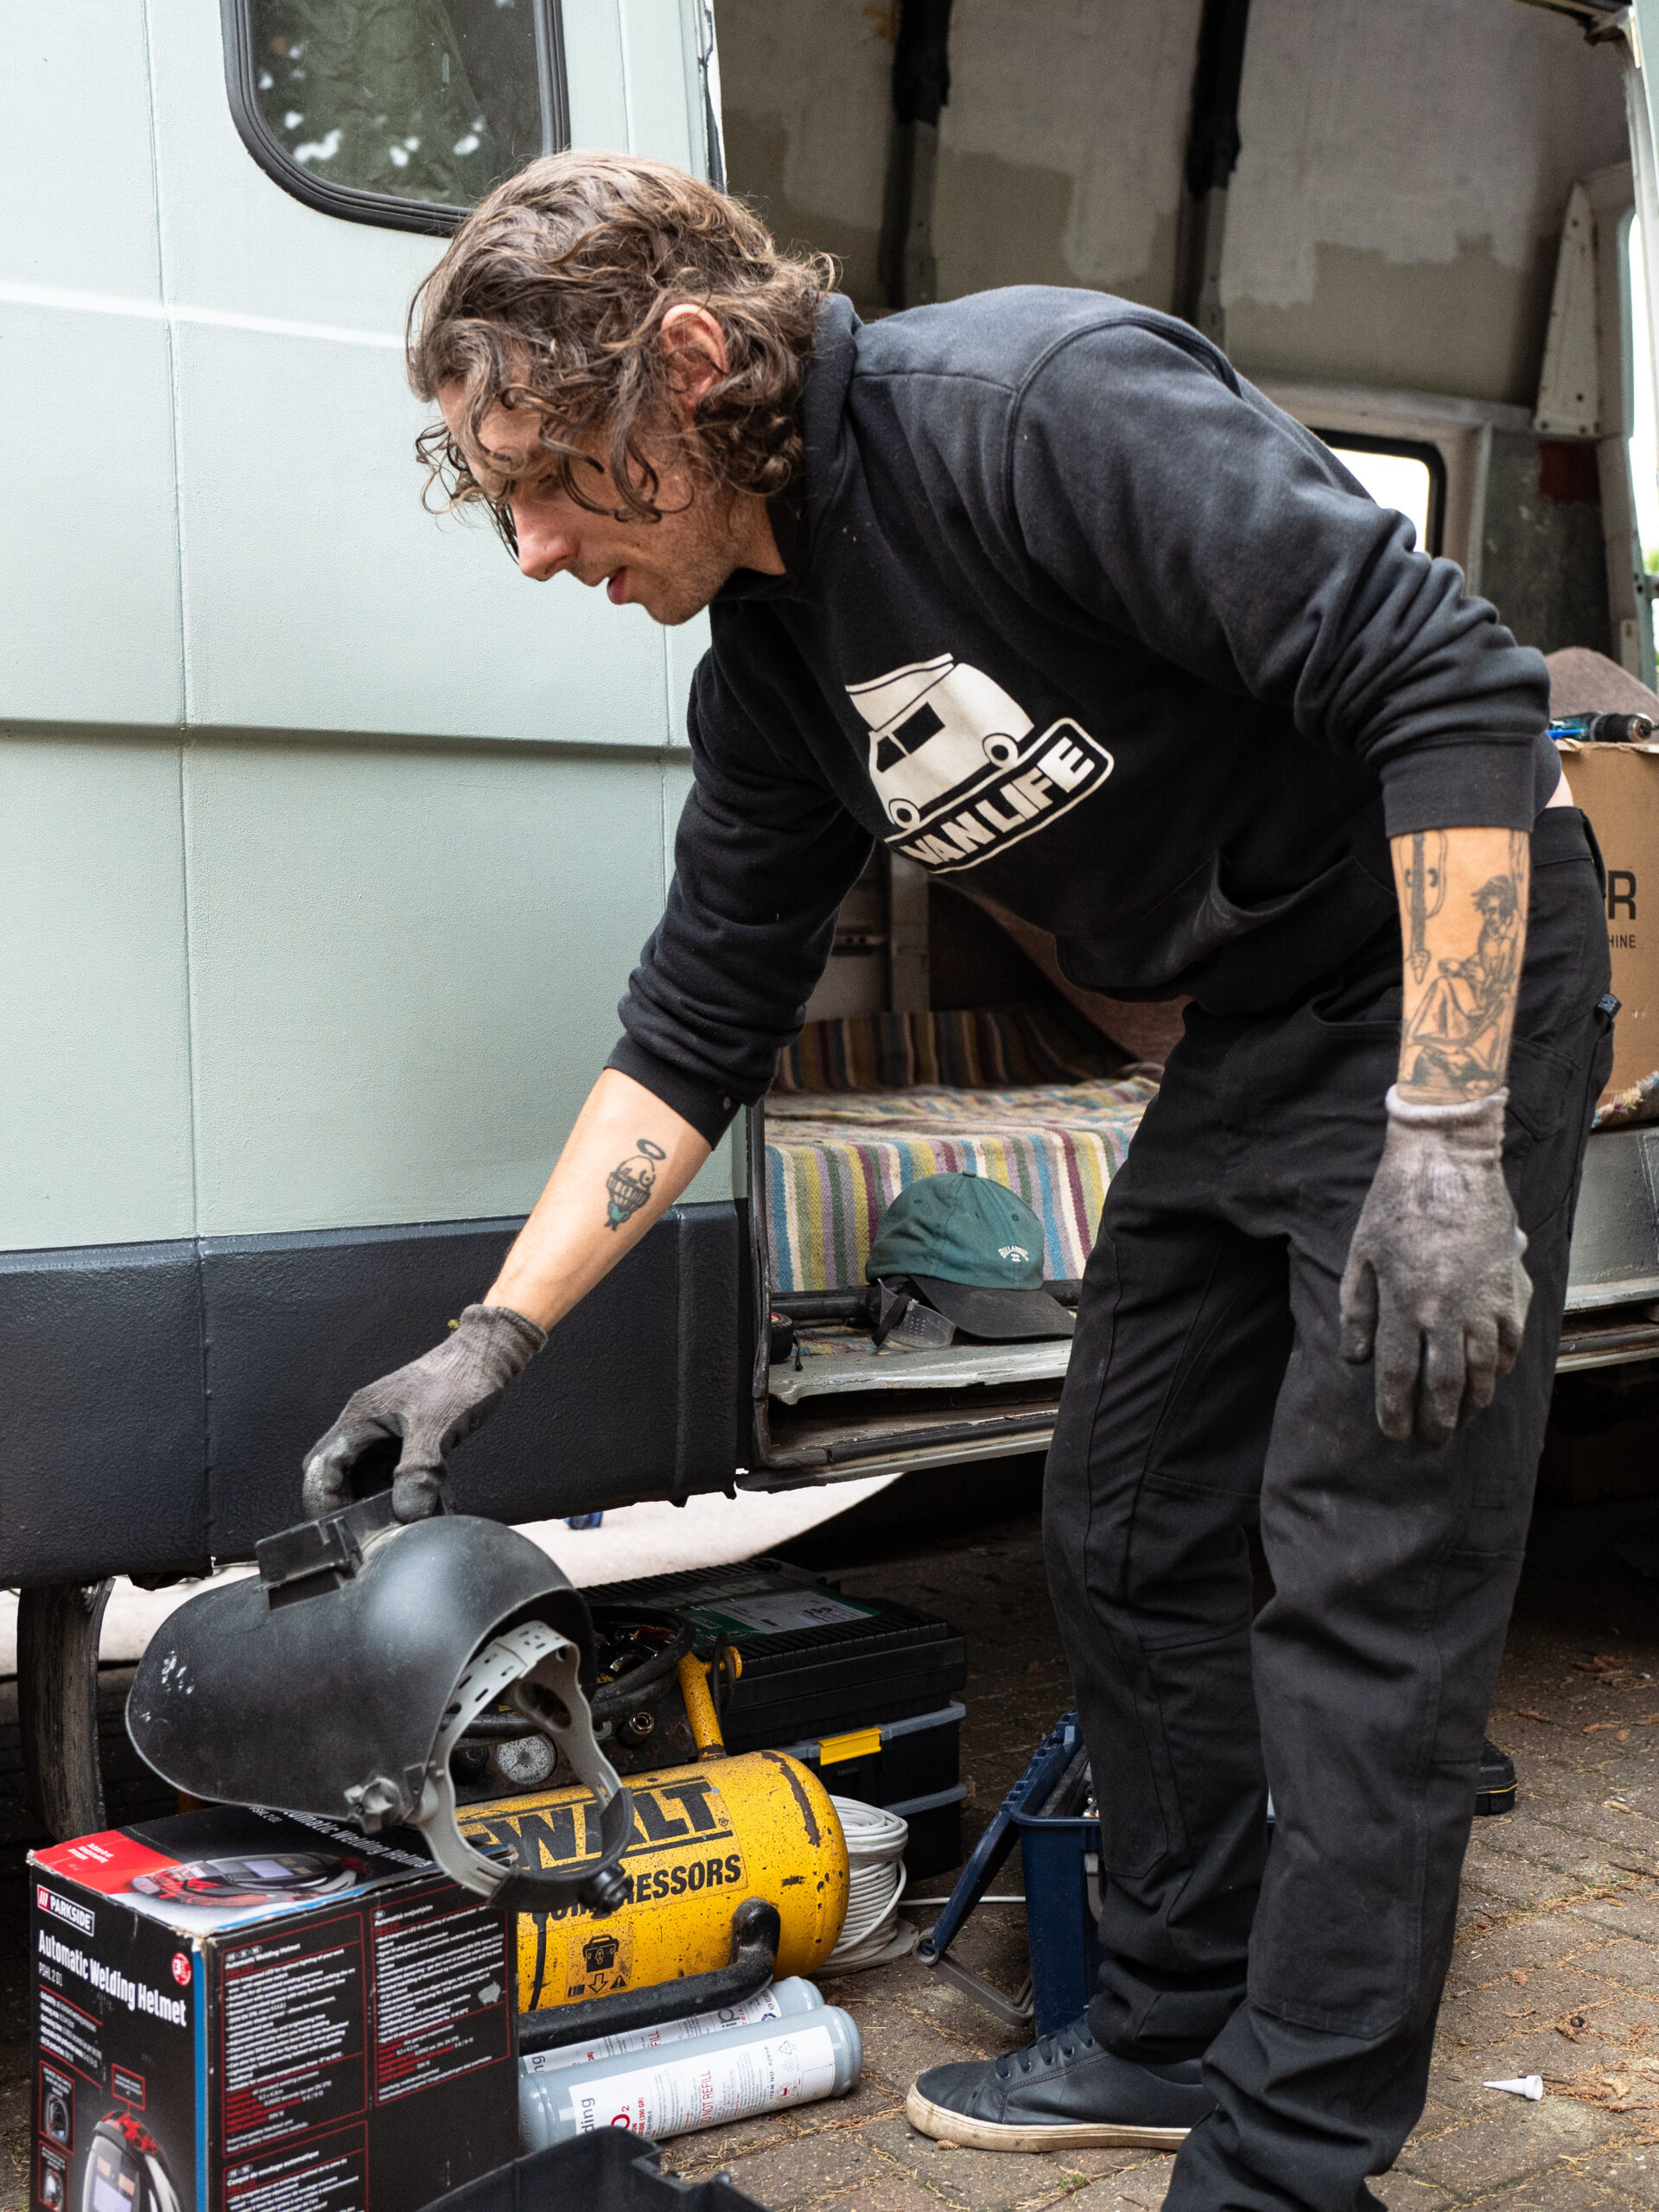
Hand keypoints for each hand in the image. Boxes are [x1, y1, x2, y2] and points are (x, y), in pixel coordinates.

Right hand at [301, 1304, 546, 1520]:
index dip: (324, 1499)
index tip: (341, 1527)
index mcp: (360, 1417)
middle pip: (335, 1472)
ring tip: (393, 1519)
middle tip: (365, 1528)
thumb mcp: (437, 1429)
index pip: (322, 1466)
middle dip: (344, 1502)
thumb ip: (418, 1472)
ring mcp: (382, 1429)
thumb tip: (407, 1512)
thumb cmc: (459, 1379)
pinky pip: (387, 1468)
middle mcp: (364, 1424)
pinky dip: (394, 1487)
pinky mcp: (402, 1435)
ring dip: (371, 1496)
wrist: (485, 1356)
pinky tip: (416, 1500)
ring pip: (361, 1472)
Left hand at [1339, 1088, 1530, 1446]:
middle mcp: (1445, 1312)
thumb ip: (1356, 1311)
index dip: (1395, 1411)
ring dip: (1471, 1403)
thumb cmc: (1394, 1206)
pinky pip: (1510, 1343)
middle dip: (1436, 1421)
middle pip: (1442, 1385)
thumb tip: (1357, 1360)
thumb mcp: (1360, 1256)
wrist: (1448, 1163)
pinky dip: (1500, 1368)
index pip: (1397, 1377)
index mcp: (1403, 1305)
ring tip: (1460, 1419)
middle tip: (1430, 1442)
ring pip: (1482, 1371)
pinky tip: (1490, 1380)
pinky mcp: (1511, 1289)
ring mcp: (1483, 1302)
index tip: (1394, 1433)